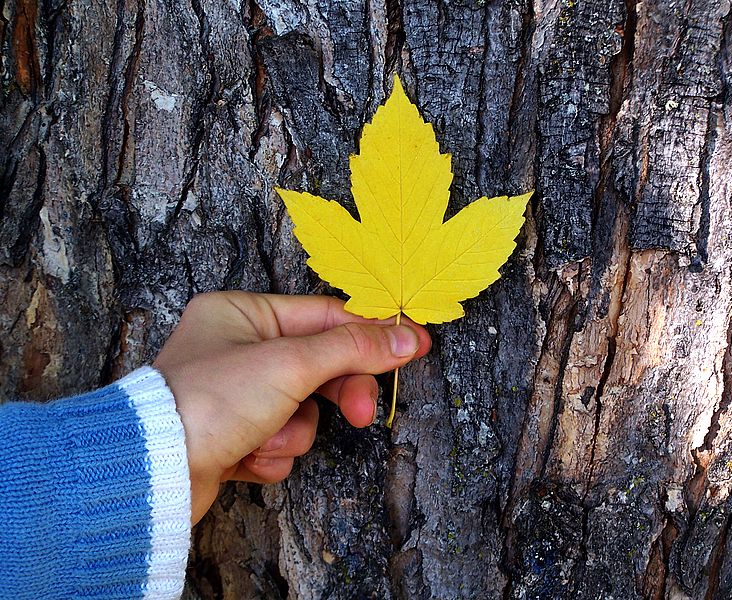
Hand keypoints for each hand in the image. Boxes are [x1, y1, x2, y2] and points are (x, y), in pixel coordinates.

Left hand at [152, 292, 430, 523]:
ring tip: (261, 437)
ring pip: (301, 410)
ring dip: (292, 431)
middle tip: (363, 413)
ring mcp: (233, 394)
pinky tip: (243, 457)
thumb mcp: (290, 364)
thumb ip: (352, 348)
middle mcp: (236, 348)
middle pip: (317, 365)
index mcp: (242, 313)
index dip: (371, 333)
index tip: (414, 345)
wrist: (152, 472)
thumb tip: (406, 338)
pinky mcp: (230, 435)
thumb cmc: (209, 402)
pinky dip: (270, 453)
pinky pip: (278, 440)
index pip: (324, 316)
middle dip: (336, 394)